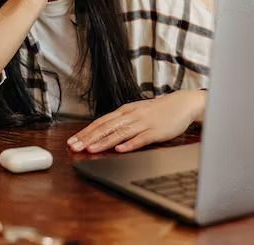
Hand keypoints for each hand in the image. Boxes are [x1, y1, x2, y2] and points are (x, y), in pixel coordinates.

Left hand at [67, 90, 206, 153]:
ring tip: (91, 149)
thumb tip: (102, 133)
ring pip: (120, 133)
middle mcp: (131, 115)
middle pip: (106, 127)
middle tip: (74, 147)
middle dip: (89, 137)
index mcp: (124, 111)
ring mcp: (143, 123)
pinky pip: (141, 138)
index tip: (72, 141)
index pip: (101, 122)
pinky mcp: (156, 132)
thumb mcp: (136, 113)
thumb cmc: (157, 111)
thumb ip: (121, 122)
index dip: (85, 131)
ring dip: (104, 141)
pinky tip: (120, 150)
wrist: (182, 104)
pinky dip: (130, 144)